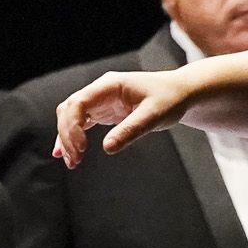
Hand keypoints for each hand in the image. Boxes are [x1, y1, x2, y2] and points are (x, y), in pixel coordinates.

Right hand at [55, 69, 198, 166]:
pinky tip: (68, 153)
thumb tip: (108, 148)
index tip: (80, 149)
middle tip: (75, 161)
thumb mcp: (154, 115)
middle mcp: (101, 90)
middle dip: (67, 135)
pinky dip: (73, 137)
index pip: (78, 102)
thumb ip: (131, 130)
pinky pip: (80, 123)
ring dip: (67, 138)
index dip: (72, 126)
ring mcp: (101, 100)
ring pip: (71, 117)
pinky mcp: (104, 111)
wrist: (181, 93)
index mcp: (110, 85)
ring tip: (71, 162)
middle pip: (69, 110)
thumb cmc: (170, 98)